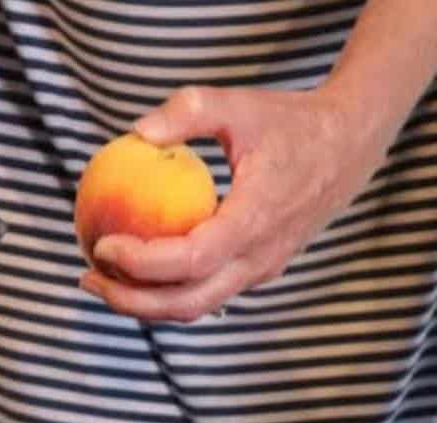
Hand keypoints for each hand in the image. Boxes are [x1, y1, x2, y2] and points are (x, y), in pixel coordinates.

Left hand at [81, 86, 391, 321]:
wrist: (348, 147)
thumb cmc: (290, 123)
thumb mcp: (238, 104)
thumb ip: (187, 112)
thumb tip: (136, 134)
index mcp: (255, 221)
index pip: (191, 260)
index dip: (142, 263)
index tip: (102, 243)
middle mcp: (260, 257)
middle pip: (189, 302)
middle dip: (132, 300)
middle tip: (88, 277)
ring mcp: (262, 269)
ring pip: (199, 305)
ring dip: (148, 301)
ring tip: (105, 276)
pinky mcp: (260, 269)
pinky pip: (210, 290)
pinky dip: (171, 288)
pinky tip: (140, 264)